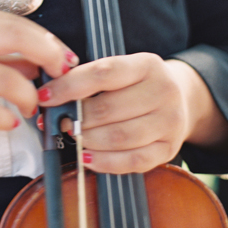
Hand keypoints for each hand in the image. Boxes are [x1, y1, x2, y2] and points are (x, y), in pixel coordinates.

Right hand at [0, 6, 75, 132]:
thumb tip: (32, 59)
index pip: (12, 22)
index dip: (45, 39)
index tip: (62, 55)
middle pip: (14, 39)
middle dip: (47, 56)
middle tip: (61, 75)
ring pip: (3, 79)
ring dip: (27, 96)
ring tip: (31, 107)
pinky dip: (2, 118)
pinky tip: (8, 122)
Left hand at [37, 54, 227, 173]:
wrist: (182, 97)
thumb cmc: (138, 83)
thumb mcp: (122, 69)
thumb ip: (89, 77)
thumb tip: (49, 95)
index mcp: (147, 65)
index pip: (102, 74)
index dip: (69, 87)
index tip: (45, 96)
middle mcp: (163, 92)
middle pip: (109, 109)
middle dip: (77, 118)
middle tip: (59, 121)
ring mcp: (170, 122)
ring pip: (120, 137)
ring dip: (88, 140)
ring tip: (73, 137)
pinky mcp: (170, 148)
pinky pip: (133, 161)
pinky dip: (105, 162)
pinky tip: (87, 157)